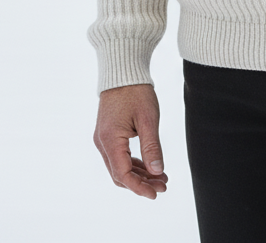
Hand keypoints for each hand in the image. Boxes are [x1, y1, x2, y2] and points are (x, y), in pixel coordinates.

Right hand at [93, 83, 168, 198]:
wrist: (123, 71)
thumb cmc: (136, 92)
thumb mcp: (148, 119)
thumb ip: (152, 147)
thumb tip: (157, 172)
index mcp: (110, 140)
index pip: (122, 174)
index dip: (139, 187)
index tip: (156, 194)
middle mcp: (102, 142)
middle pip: (119, 174)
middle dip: (141, 183)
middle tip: (163, 186)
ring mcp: (103, 139)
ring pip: (119, 166)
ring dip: (139, 175)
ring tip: (160, 178)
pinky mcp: (108, 134)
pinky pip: (119, 156)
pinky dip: (134, 164)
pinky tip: (149, 166)